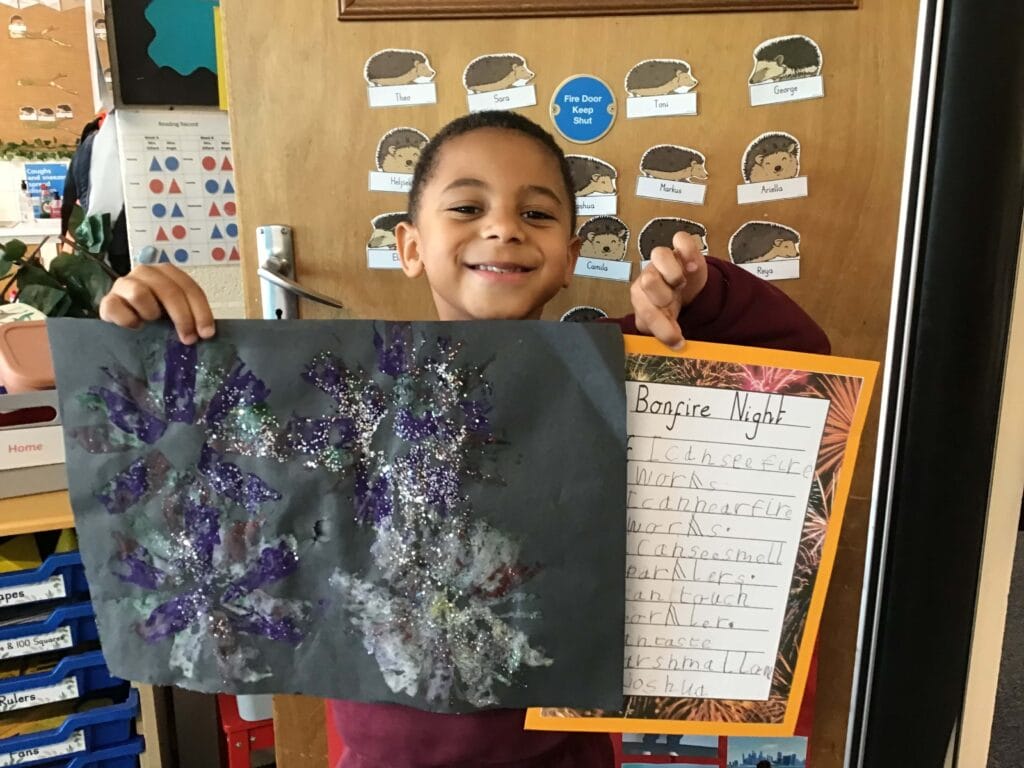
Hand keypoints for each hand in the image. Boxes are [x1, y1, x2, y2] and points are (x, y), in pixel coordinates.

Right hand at [99, 264, 214, 344]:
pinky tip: (134, 327)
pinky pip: (116, 308)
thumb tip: (206, 333)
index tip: (206, 333)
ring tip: (152, 323)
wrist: (123, 322)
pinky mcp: (107, 300)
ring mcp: (123, 284)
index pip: (188, 287)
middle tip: (187, 338)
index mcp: (166, 273)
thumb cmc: (155, 317)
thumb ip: (190, 315)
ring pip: (140, 294)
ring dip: (151, 313)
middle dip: (182, 317)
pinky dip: (128, 321)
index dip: (201, 311)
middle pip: (168, 290)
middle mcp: (145, 272)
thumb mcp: (176, 313)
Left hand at [630, 231, 707, 348]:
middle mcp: (649, 277)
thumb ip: (666, 333)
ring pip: (659, 255)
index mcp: (640, 299)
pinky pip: (681, 239)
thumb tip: (677, 344)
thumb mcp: (666, 323)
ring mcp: (664, 261)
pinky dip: (688, 251)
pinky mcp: (681, 249)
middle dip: (665, 297)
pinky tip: (693, 266)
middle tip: (674, 304)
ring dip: (673, 273)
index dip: (663, 328)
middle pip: (648, 281)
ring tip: (682, 283)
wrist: (686, 288)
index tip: (677, 339)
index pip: (645, 312)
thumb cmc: (670, 305)